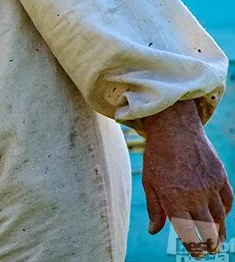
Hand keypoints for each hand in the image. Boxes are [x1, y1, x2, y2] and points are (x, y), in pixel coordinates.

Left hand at [142, 100, 232, 257]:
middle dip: (209, 244)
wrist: (174, 128)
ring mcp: (210, 186)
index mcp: (174, 199)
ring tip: (217, 240)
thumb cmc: (157, 156)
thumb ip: (154, 208)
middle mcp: (194, 195)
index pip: (187, 233)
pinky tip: (222, 217)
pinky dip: (226, 211)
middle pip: (207, 229)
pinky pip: (227, 200)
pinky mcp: (220, 177)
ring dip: (220, 231)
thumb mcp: (150, 182)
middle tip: (209, 250)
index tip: (195, 254)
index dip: (192, 247)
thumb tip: (154, 231)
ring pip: (220, 217)